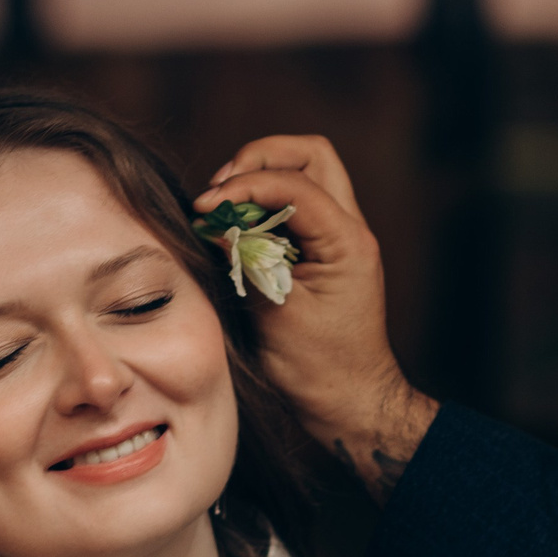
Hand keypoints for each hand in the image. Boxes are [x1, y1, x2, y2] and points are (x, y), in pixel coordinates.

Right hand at [194, 136, 436, 498]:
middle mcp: (351, 229)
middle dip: (262, 158)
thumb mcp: (273, 314)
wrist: (349, 402)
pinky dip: (265, 205)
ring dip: (262, 178)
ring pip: (307, 173)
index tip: (206, 206)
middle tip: (223, 188)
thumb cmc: (318, 370)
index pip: (294, 182)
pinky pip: (298, 206)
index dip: (244, 185)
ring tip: (225, 205)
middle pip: (310, 154)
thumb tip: (212, 222)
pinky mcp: (327, 251)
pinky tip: (238, 227)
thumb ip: (245, 261)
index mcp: (347, 242)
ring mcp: (341, 238)